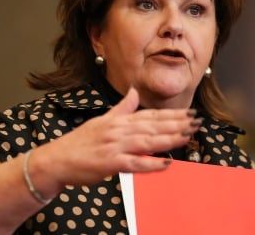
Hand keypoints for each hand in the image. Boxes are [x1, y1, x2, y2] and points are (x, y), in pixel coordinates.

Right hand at [30, 87, 201, 195]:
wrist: (58, 159)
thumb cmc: (80, 142)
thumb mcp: (101, 120)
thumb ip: (121, 108)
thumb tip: (134, 91)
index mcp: (118, 120)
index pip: (150, 115)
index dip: (171, 115)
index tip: (189, 113)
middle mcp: (119, 130)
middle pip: (153, 126)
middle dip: (176, 124)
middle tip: (196, 122)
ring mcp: (115, 146)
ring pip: (147, 141)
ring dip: (169, 139)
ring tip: (187, 136)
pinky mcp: (110, 163)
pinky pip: (134, 163)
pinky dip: (151, 163)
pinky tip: (166, 163)